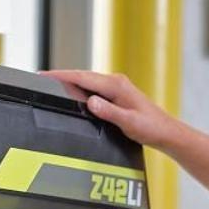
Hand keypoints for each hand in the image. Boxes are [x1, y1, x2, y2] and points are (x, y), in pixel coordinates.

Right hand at [49, 70, 180, 151]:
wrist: (166, 132)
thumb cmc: (151, 128)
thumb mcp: (128, 122)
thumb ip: (109, 112)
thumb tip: (91, 102)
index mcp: (116, 85)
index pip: (83, 77)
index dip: (61, 76)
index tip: (43, 75)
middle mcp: (116, 82)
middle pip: (82, 76)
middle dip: (62, 77)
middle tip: (41, 79)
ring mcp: (117, 87)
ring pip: (87, 81)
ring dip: (71, 82)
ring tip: (52, 85)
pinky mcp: (117, 94)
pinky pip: (94, 88)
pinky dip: (81, 89)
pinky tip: (74, 94)